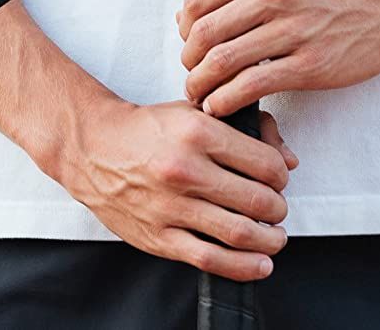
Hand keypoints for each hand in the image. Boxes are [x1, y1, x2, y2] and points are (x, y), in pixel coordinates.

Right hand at [50, 98, 300, 281]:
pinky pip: (209, 259)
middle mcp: (185, 170)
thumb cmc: (147, 129)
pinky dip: (243, 267)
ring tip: (274, 237)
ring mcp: (171, 207)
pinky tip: (259, 263)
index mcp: (198, 133)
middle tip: (276, 208)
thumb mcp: (194, 112)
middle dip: (278, 209)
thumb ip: (246, 129)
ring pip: (240, 234)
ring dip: (269, 240)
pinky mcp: (159, 236)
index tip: (278, 179)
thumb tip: (288, 160)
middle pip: (259, 201)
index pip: (266, 164)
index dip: (281, 175)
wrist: (92, 147)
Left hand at [177, 0, 379, 114]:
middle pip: (203, 34)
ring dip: (202, 85)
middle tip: (193, 72)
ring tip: (201, 94)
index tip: (188, 42)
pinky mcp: (307, 65)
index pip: (197, 0)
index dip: (183, 28)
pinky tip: (221, 105)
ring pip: (222, 62)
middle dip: (189, 60)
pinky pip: (252, 86)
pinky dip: (227, 100)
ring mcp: (290, 31)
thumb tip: (190, 14)